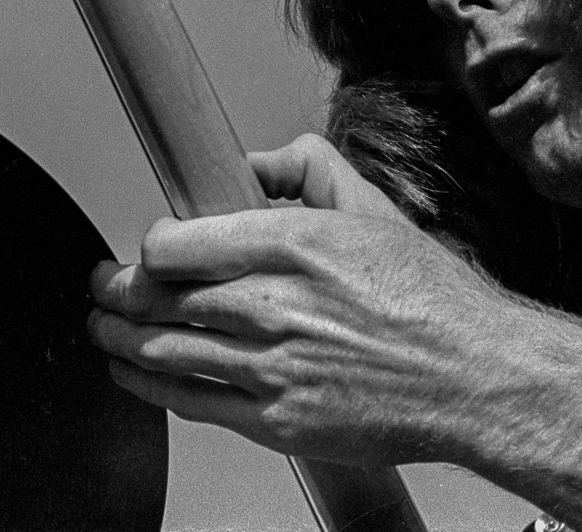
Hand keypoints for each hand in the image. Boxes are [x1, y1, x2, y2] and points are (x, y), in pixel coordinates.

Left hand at [89, 134, 517, 465]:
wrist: (476, 378)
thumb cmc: (438, 304)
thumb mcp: (380, 212)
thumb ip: (315, 169)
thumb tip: (260, 162)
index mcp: (301, 245)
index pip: (181, 243)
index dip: (151, 245)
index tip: (149, 247)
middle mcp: (279, 304)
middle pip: (159, 297)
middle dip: (117, 290)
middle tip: (106, 285)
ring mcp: (273, 366)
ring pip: (162, 349)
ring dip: (118, 337)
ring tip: (105, 328)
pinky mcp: (277, 420)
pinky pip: (188, 401)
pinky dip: (147, 385)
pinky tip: (135, 373)